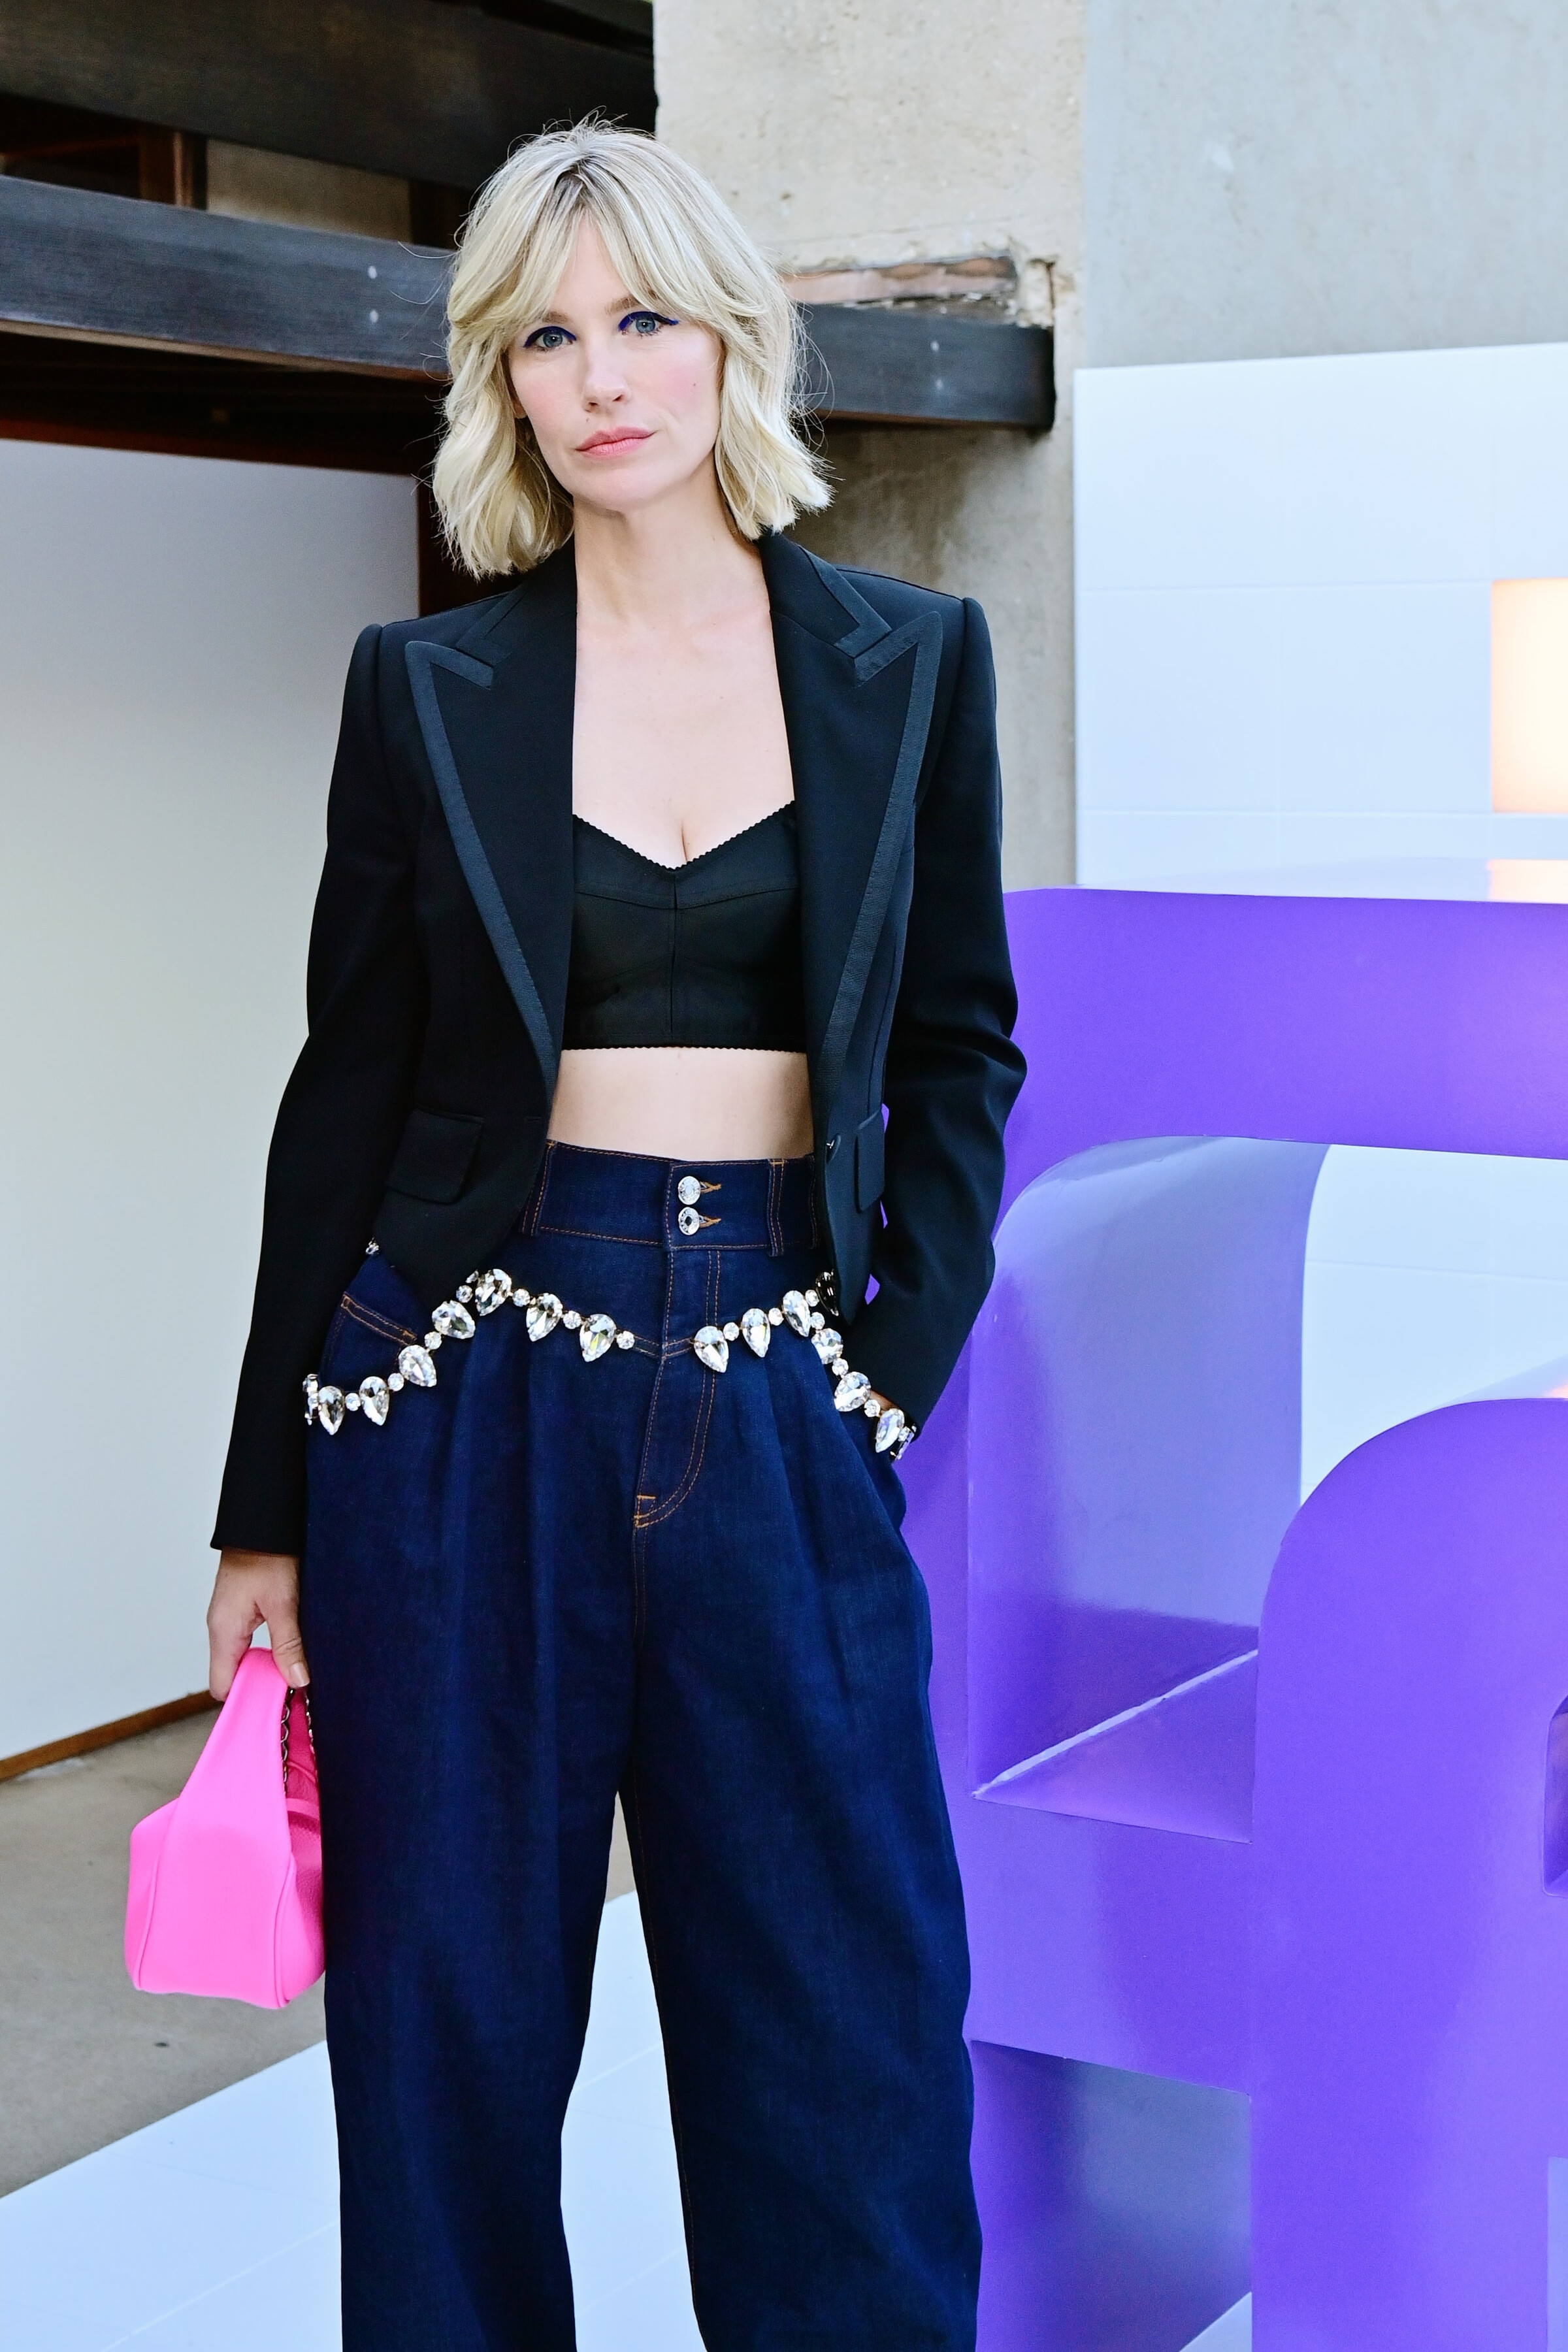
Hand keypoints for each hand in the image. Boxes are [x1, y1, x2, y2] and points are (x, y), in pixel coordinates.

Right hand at [207, 1550, 306, 1699]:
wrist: (261, 1523)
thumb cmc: (267, 1556)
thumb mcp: (283, 1603)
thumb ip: (288, 1644)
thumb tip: (297, 1681)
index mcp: (223, 1632)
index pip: (222, 1685)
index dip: (246, 1698)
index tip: (274, 1704)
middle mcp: (221, 1629)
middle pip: (233, 1675)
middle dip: (260, 1684)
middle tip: (291, 1689)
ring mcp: (228, 1620)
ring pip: (242, 1658)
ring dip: (265, 1666)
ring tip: (292, 1670)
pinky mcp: (240, 1610)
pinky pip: (248, 1642)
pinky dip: (266, 1650)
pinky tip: (288, 1648)